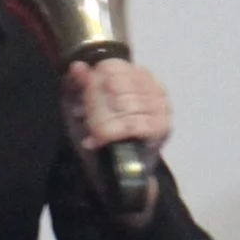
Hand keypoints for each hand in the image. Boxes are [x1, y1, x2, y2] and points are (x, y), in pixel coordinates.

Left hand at [61, 57, 171, 213]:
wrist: (118, 172)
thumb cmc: (103, 135)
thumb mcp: (82, 108)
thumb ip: (78, 86)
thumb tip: (77, 67)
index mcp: (139, 76)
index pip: (112, 67)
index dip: (92, 84)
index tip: (83, 102)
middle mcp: (155, 88)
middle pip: (115, 85)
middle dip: (95, 105)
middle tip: (86, 121)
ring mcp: (161, 108)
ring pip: (122, 104)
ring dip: (100, 121)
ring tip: (93, 132)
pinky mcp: (161, 127)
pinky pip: (132, 124)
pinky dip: (112, 133)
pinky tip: (102, 140)